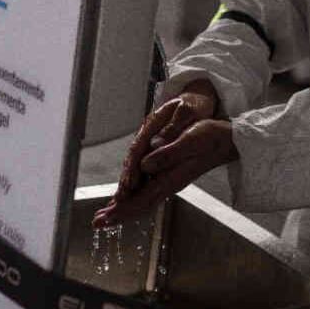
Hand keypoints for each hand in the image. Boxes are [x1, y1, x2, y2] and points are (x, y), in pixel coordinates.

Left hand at [92, 119, 236, 227]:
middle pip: (139, 206)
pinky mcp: (169, 175)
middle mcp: (167, 184)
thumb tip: (145, 164)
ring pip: (141, 201)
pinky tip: (124, 198)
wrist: (226, 141)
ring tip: (104, 215)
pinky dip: (132, 198)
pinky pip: (147, 192)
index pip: (141, 200)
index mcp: (170, 178)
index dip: (122, 211)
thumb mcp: (189, 141)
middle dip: (117, 215)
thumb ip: (168, 154)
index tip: (105, 219)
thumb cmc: (209, 138)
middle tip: (96, 223)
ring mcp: (168, 181)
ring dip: (122, 208)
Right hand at [113, 80, 217, 200]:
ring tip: (115, 207)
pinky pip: (141, 168)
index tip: (128, 184)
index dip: (132, 168)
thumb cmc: (192, 105)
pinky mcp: (152, 149)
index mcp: (153, 123)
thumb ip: (173, 128)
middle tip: (115, 203)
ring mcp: (148, 143)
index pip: (138, 148)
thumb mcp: (187, 112)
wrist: (194, 101)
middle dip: (124, 182)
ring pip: (134, 166)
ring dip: (126, 186)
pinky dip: (134, 183)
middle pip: (132, 160)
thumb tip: (156, 145)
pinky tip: (128, 198)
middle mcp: (147, 135)